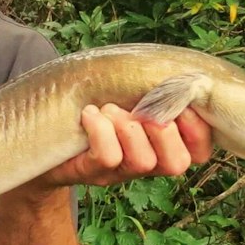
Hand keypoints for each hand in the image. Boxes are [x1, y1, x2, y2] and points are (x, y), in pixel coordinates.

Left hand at [39, 104, 212, 188]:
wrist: (43, 134)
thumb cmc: (96, 104)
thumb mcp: (130, 93)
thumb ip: (155, 87)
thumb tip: (181, 69)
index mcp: (165, 144)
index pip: (200, 152)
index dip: (197, 129)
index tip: (180, 101)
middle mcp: (148, 164)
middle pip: (177, 163)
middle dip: (163, 130)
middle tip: (141, 110)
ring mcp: (120, 173)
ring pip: (143, 161)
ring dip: (127, 127)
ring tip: (109, 109)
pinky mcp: (92, 174)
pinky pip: (108, 157)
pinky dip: (100, 130)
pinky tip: (89, 114)